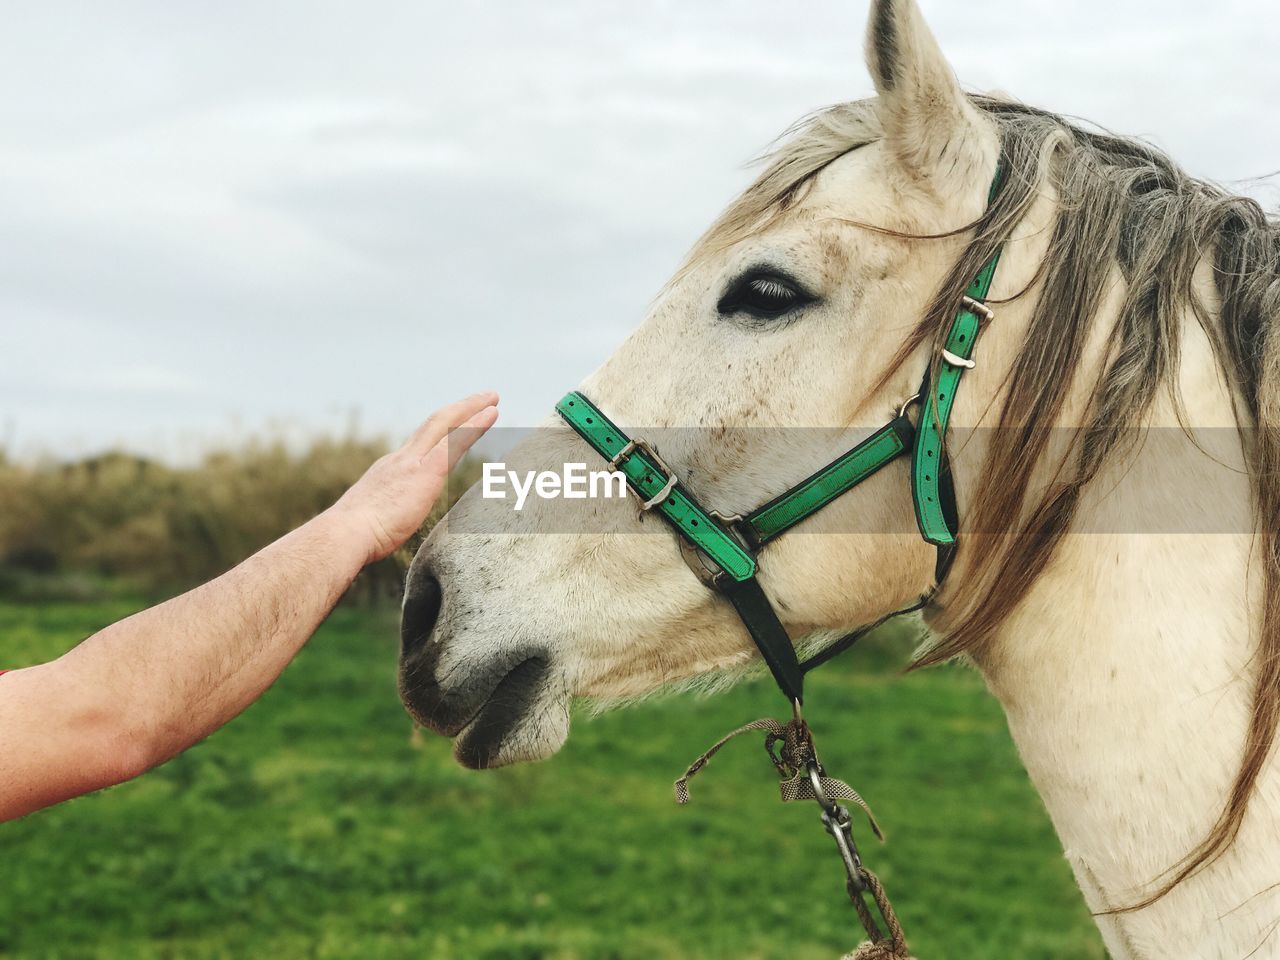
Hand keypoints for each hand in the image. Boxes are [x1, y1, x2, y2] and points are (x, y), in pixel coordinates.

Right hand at [329, 391, 498, 562]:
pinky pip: (455, 441)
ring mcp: (413, 463)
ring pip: (446, 425)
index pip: (419, 446)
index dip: (438, 432)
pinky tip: (491, 414)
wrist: (345, 534)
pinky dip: (474, 425)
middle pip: (433, 425)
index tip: (453, 424)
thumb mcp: (371, 521)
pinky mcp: (426, 472)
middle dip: (458, 410)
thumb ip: (383, 517)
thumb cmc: (354, 538)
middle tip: (482, 398)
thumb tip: (382, 529)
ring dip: (470, 410)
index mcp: (389, 471)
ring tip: (492, 399)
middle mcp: (401, 459)